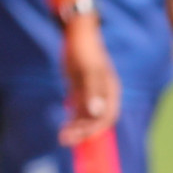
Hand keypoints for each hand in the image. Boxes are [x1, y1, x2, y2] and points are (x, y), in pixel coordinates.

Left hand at [60, 17, 119, 145]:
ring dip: (76, 126)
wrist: (76, 33)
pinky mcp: (80, 87)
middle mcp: (103, 94)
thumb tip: (97, 112)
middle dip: (82, 131)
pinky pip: (78, 107)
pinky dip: (72, 117)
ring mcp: (91, 91)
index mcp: (110, 91)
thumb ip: (93, 91)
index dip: (94, 129)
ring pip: (86, 114)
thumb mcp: (87, 70)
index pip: (106, 117)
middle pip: (95, 119)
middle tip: (64, 140)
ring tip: (62, 136)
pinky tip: (65, 125)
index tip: (80, 137)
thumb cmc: (84, 50)